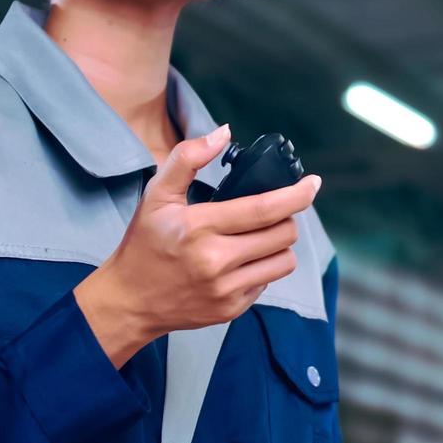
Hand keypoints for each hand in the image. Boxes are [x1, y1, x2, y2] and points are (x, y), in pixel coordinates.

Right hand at [74, 123, 321, 367]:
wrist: (129, 302)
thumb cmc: (144, 243)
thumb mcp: (156, 195)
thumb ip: (188, 158)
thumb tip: (224, 133)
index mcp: (199, 227)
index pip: (264, 209)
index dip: (297, 195)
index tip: (313, 183)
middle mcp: (215, 261)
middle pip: (283, 234)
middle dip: (286, 218)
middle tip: (272, 213)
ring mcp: (225, 289)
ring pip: (284, 261)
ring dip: (280, 245)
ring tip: (259, 237)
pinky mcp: (231, 309)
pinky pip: (268, 282)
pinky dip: (263, 268)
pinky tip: (242, 261)